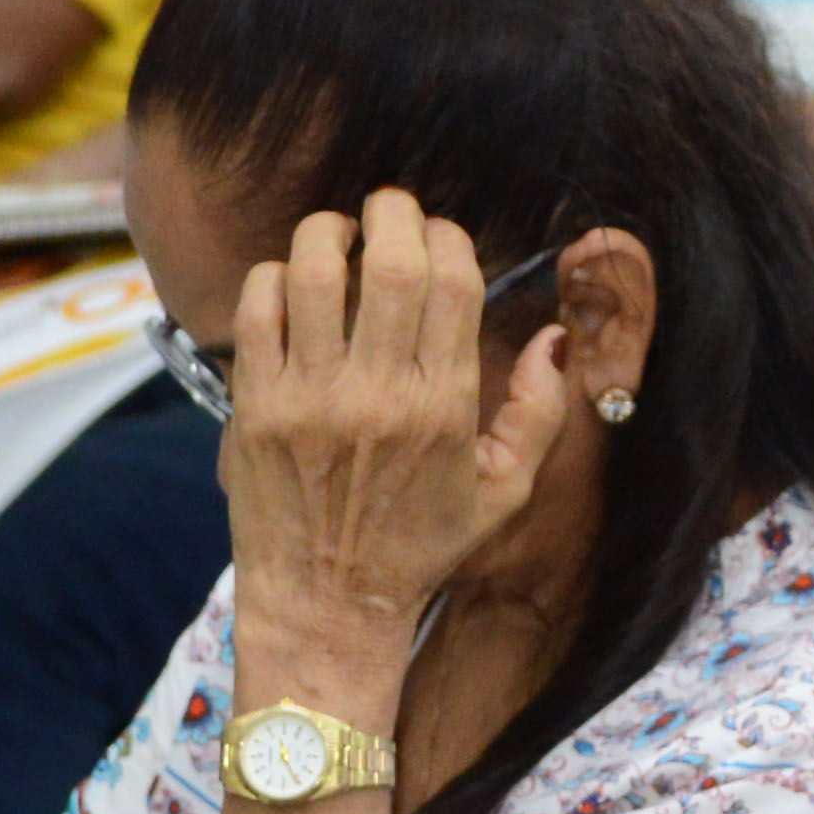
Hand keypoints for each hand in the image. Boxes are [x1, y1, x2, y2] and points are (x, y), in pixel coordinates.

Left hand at [223, 192, 582, 685]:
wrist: (327, 604)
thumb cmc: (419, 549)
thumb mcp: (505, 493)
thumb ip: (540, 413)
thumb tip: (556, 339)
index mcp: (446, 408)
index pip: (452, 285)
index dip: (448, 239)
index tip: (441, 238)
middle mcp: (380, 397)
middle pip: (389, 264)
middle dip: (391, 214)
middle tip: (387, 208)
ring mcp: (311, 399)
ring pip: (314, 272)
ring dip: (326, 233)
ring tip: (336, 234)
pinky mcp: (256, 407)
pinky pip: (258, 310)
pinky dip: (274, 277)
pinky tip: (290, 282)